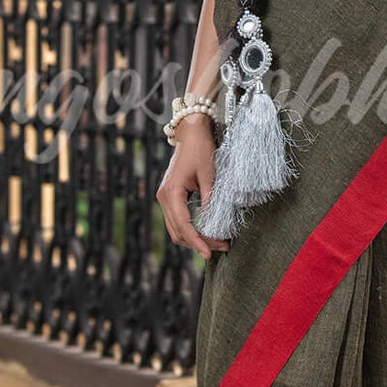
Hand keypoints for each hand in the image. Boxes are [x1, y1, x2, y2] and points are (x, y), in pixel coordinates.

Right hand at [157, 113, 227, 258]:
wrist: (190, 133)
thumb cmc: (201, 150)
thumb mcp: (209, 176)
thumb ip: (211, 202)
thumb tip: (215, 226)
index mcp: (171, 193)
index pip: (183, 226)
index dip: (197, 242)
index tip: (210, 253)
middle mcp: (164, 198)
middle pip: (178, 232)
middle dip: (199, 243)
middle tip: (222, 247)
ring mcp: (165, 198)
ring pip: (176, 229)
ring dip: (195, 238)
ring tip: (218, 242)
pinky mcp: (170, 197)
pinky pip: (178, 220)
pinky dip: (191, 230)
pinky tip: (207, 232)